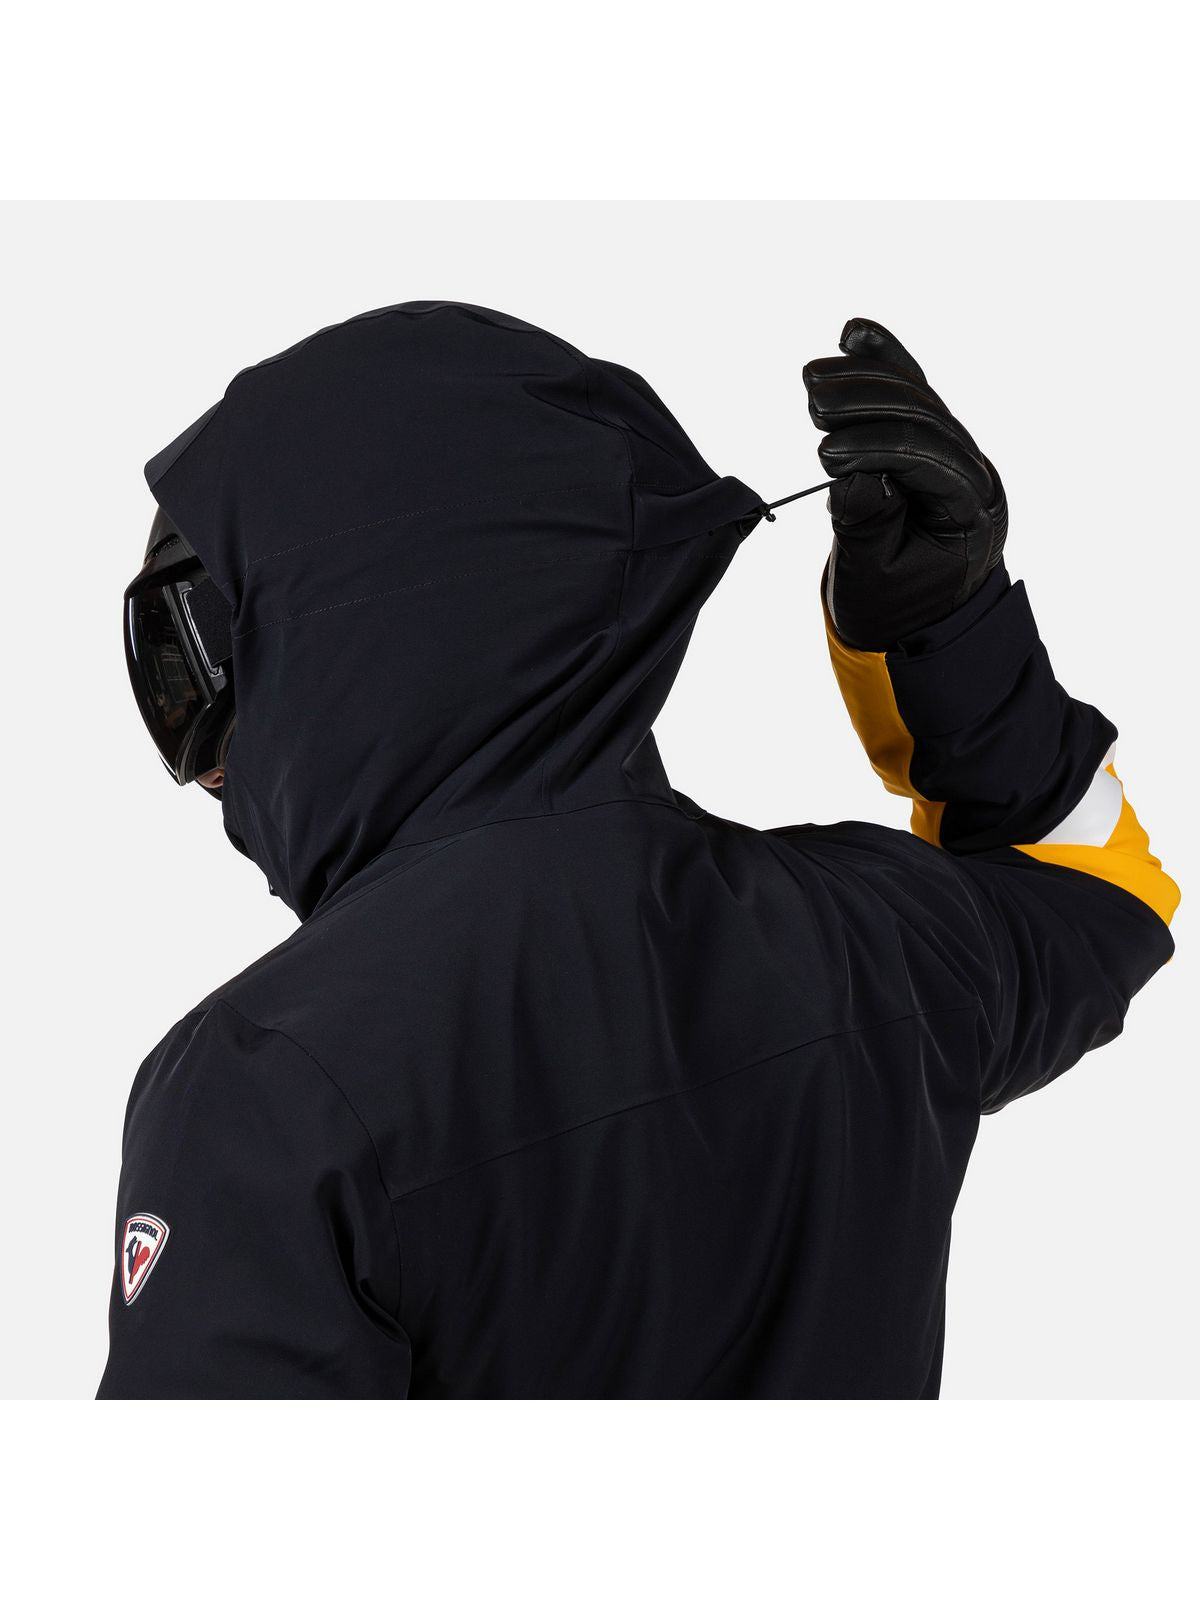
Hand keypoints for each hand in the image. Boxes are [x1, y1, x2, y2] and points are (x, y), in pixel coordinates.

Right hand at [802, 319, 1007, 650]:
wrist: (915, 631)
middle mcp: (974, 475)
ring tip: (813, 380)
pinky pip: (910, 399)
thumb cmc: (895, 613)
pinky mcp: (931, 449)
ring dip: (866, 381)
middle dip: (868, 400)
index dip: (876, 446)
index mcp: (972, 511)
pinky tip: (852, 334)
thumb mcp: (872, 579)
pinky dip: (882, 368)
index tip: (823, 454)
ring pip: (917, 399)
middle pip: (926, 415)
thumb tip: (852, 474)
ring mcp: (956, 458)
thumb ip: (866, 523)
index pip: (928, 457)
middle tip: (813, 397)